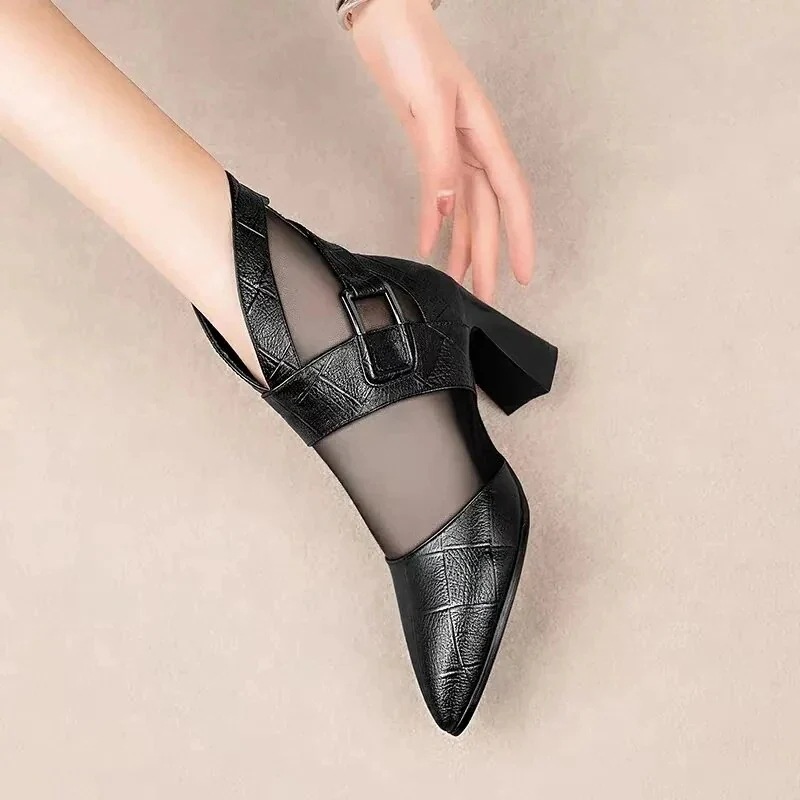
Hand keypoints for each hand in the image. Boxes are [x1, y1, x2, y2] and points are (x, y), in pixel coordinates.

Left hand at [351, 0, 534, 301]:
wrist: (384, 18)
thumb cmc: (414, 46)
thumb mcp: (430, 101)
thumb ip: (439, 157)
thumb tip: (449, 210)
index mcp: (485, 137)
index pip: (512, 199)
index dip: (520, 239)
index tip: (523, 275)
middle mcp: (473, 149)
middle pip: (487, 215)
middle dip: (488, 257)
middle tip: (487, 296)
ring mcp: (452, 150)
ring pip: (465, 210)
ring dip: (464, 247)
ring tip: (461, 282)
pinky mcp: (428, 147)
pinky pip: (438, 195)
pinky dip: (435, 222)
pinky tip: (430, 245)